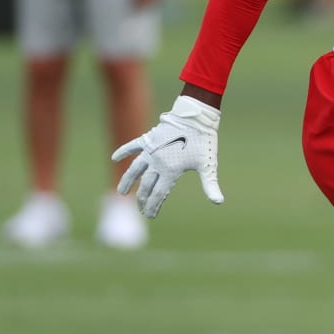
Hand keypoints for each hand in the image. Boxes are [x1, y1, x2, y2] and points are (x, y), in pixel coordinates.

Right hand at [112, 95, 224, 217]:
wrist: (195, 117)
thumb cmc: (204, 141)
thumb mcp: (208, 164)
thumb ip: (210, 184)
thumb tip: (218, 202)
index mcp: (170, 171)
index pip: (158, 195)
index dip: (153, 206)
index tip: (150, 216)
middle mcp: (157, 163)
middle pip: (146, 186)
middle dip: (142, 199)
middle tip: (141, 209)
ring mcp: (151, 150)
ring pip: (135, 169)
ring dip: (127, 181)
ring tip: (121, 192)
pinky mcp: (148, 139)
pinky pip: (132, 146)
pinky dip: (123, 152)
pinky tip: (114, 158)